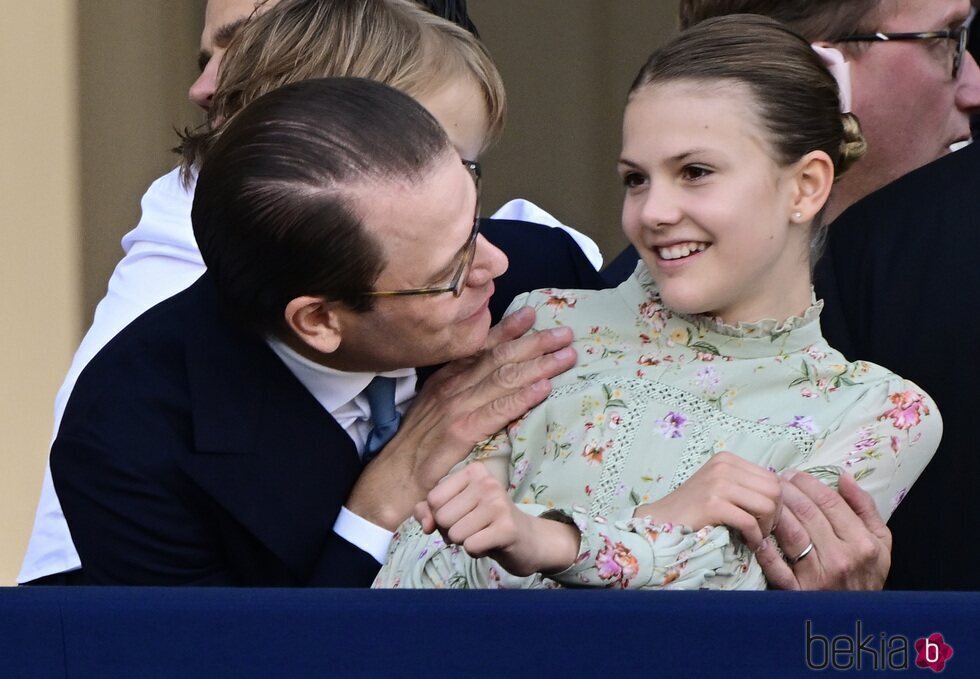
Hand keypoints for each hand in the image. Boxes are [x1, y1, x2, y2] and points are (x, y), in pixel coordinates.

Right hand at [347, 306, 576, 528]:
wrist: (392, 477)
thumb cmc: (414, 445)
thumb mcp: (432, 408)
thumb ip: (456, 391)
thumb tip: (484, 380)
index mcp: (445, 378)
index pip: (480, 348)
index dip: (508, 329)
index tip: (532, 315)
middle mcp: (452, 387)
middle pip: (499, 358)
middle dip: (534, 343)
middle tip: (564, 334)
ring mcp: (456, 407)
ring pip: (504, 379)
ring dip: (539, 365)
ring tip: (566, 355)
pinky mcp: (461, 431)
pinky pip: (497, 410)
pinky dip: (522, 398)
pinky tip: (544, 388)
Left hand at [416, 463, 579, 575]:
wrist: (527, 539)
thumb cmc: (485, 522)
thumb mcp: (455, 509)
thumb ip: (430, 511)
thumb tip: (426, 524)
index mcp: (473, 471)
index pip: (433, 499)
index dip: (439, 516)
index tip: (461, 515)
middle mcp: (487, 482)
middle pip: (442, 517)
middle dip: (451, 531)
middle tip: (474, 527)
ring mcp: (498, 504)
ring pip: (454, 534)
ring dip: (464, 542)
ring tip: (483, 534)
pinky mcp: (506, 528)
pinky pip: (470, 546)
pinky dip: (476, 552)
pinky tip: (490, 543)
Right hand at [633, 452, 780, 550]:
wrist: (660, 520)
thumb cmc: (692, 509)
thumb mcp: (719, 487)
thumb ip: (744, 485)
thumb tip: (779, 496)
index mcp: (727, 459)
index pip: (773, 478)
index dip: (777, 502)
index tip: (766, 520)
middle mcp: (723, 466)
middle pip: (775, 490)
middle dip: (776, 515)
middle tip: (763, 531)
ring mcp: (717, 483)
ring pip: (767, 504)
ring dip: (766, 527)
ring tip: (755, 537)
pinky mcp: (712, 503)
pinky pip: (749, 521)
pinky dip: (754, 537)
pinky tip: (748, 543)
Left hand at [756, 471, 890, 589]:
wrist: (859, 618)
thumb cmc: (867, 574)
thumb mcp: (880, 542)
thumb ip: (865, 508)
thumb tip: (844, 477)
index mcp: (863, 542)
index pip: (830, 502)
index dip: (807, 483)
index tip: (792, 475)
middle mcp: (842, 558)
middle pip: (808, 514)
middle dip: (787, 491)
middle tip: (773, 481)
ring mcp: (818, 576)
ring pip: (791, 533)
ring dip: (774, 511)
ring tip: (764, 498)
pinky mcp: (798, 592)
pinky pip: (776, 566)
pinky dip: (764, 547)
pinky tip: (754, 531)